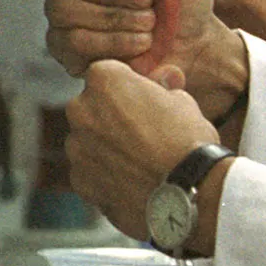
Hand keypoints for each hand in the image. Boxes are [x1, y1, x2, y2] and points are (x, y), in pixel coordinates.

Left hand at [65, 61, 221, 243]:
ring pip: (88, 140)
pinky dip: (105, 174)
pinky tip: (133, 179)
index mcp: (105, 80)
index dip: (128, 87)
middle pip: (91, 106)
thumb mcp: (184, 101)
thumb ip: (162, 89)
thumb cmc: (188, 142)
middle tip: (143, 132)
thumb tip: (162, 82)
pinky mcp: (79, 180)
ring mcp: (77, 146)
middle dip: (111, 116)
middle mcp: (81, 109)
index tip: (144, 100)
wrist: (187, 191)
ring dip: (106, 146)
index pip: (107, 73)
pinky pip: (89, 170)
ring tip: (140, 161)